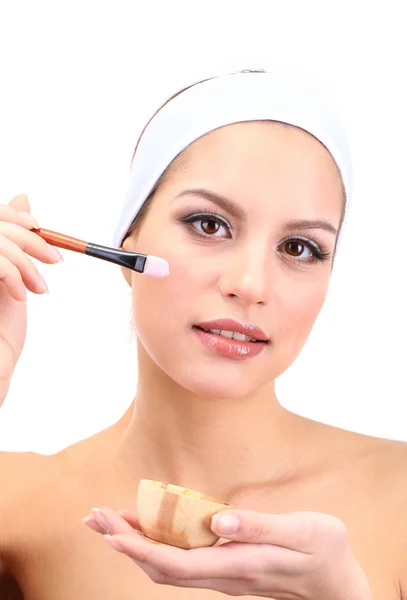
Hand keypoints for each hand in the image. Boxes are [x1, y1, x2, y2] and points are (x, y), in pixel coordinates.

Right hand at [0, 194, 62, 404]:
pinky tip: (22, 295)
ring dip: (26, 263)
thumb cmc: (0, 325)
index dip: (14, 215)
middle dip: (30, 239)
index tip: (39, 227)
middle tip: (55, 261)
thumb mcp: (12, 274)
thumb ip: (13, 239)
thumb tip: (23, 198)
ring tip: (39, 288)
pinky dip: (14, 274)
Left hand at [83, 506, 371, 598]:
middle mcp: (223, 574)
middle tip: (92, 516)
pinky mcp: (225, 565)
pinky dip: (155, 540)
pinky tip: (146, 523)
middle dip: (122, 543)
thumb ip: (261, 526)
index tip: (108, 529)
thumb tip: (219, 520)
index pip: (174, 563)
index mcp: (238, 565)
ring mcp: (222, 573)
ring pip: (165, 564)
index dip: (137, 547)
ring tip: (106, 518)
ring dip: (133, 543)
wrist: (337, 583)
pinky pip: (181, 557)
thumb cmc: (324, 551)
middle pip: (159, 567)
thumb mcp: (305, 532)